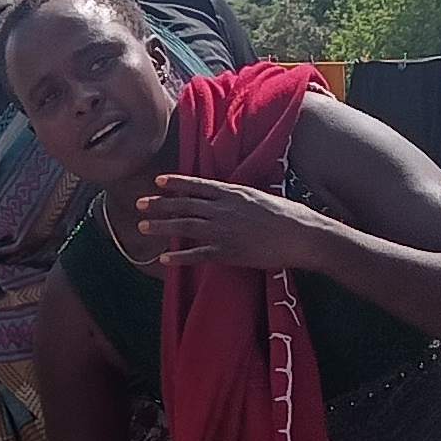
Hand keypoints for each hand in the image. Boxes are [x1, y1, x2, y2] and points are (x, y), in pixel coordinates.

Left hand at [139, 175, 324, 271]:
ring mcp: (223, 230)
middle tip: (139, 204)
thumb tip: (229, 196)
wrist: (301, 235)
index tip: (158, 181)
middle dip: (159, 204)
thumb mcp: (261, 196)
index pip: (197, 185)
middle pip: (184, 205)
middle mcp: (223, 208)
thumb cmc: (288, 215)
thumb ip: (240, 197)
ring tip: (142, 226)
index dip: (176, 183)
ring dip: (161, 226)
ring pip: (185, 226)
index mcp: (233, 192)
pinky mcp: (227, 252)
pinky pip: (197, 254)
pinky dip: (178, 257)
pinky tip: (163, 258)